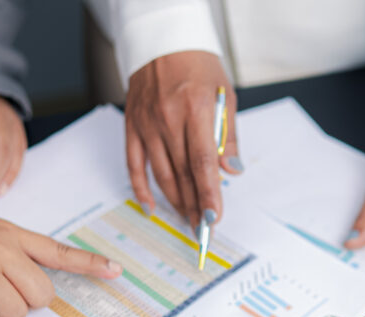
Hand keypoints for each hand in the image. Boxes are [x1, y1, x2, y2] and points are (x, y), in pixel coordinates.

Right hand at [0, 210, 121, 316]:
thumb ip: (15, 253)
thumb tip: (37, 290)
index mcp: (12, 235)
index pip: (58, 251)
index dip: (89, 264)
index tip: (115, 271)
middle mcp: (1, 249)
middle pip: (40, 296)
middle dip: (25, 303)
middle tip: (1, 292)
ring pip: (15, 312)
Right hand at [125, 51, 242, 228]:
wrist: (162, 41)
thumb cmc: (199, 67)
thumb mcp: (225, 95)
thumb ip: (229, 136)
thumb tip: (232, 171)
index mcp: (196, 109)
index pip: (203, 162)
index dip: (209, 193)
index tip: (214, 218)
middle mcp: (168, 118)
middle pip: (181, 173)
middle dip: (193, 204)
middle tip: (202, 228)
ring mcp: (146, 124)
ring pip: (160, 173)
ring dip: (174, 201)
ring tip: (186, 220)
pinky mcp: (132, 126)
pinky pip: (134, 164)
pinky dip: (141, 189)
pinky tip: (151, 207)